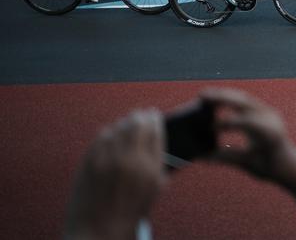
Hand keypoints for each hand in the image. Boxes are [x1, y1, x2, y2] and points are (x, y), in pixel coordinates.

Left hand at [64, 109, 165, 239]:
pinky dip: (108, 133)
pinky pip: (101, 136)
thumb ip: (158, 165)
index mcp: (150, 168)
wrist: (99, 231)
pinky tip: (110, 136)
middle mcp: (130, 160)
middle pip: (138, 123)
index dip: (155, 120)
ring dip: (124, 123)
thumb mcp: (153, 190)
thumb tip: (156, 141)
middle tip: (140, 114)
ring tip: (126, 124)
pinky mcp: (90, 161)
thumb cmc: (129, 212)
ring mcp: (108, 159)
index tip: (154, 115)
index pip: (156, 132)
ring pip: (118, 126)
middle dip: (140, 116)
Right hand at [201, 89, 294, 180]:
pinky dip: (230, 98)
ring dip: (224, 94)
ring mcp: (268, 112)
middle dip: (223, 98)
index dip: (228, 123)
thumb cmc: (268, 167)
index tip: (210, 128)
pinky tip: (215, 98)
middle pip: (245, 103)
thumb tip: (202, 156)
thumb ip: (226, 157)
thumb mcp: (247, 164)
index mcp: (270, 134)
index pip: (248, 122)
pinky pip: (245, 100)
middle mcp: (271, 118)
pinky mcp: (264, 109)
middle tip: (202, 96)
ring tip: (204, 95)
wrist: (289, 163)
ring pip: (244, 98)